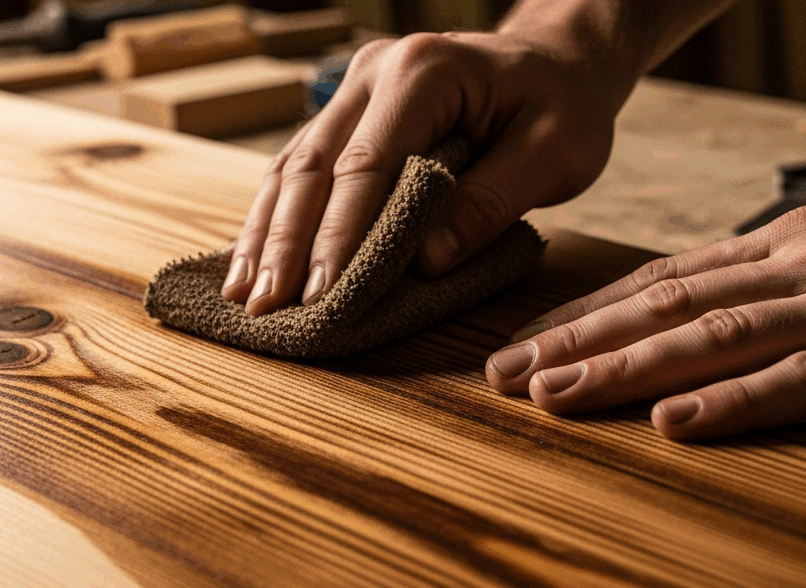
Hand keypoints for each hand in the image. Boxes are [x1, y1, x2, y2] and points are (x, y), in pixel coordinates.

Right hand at [221, 29, 636, 314]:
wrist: (555, 62)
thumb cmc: (562, 105)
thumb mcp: (554, 153)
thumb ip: (489, 202)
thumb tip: (422, 262)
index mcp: (424, 72)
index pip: (367, 163)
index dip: (338, 234)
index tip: (318, 295)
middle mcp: (374, 73)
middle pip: (313, 164)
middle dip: (285, 242)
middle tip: (263, 307)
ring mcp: (355, 89)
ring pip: (293, 165)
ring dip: (267, 233)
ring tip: (243, 294)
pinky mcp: (350, 113)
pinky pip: (302, 165)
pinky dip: (278, 216)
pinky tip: (256, 257)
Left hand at [486, 190, 805, 438]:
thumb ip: (769, 272)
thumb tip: (693, 302)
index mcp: (784, 243)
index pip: (663, 278)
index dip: (589, 311)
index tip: (528, 340)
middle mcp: (800, 266)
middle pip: (666, 306)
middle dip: (578, 341)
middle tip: (506, 374)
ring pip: (716, 336)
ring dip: (626, 368)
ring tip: (555, 394)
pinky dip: (739, 402)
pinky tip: (675, 424)